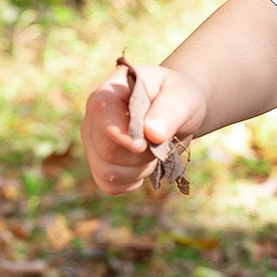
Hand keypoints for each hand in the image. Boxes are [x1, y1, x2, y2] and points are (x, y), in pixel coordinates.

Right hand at [80, 61, 207, 195]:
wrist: (178, 110)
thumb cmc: (178, 97)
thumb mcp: (183, 97)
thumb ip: (169, 111)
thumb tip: (153, 134)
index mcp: (110, 92)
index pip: (101, 112)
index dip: (120, 133)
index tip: (143, 144)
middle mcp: (94, 118)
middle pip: (108, 150)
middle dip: (143, 153)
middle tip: (162, 139)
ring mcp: (93, 143)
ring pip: (107, 172)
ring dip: (140, 169)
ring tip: (154, 151)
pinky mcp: (100, 164)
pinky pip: (110, 185)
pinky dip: (133, 181)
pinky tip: (145, 165)